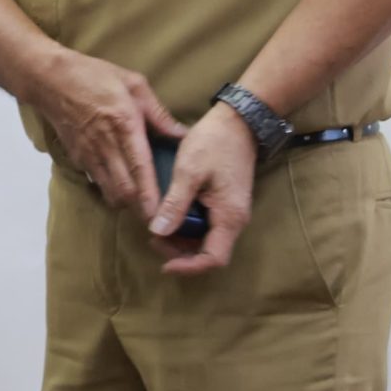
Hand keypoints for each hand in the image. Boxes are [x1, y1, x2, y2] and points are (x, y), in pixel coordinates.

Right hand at [30, 47, 184, 216]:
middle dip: (140, 206)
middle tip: (158, 213)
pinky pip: (96, 181)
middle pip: (124, 188)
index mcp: (124, 123)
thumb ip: (158, 113)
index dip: (150, 193)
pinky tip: (120, 186)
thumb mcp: (133, 83)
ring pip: (109, 190)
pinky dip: (109, 189)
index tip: (161, 212)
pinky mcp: (76, 156)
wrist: (48, 78)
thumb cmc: (93, 75)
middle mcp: (106, 143)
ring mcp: (88, 152)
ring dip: (125, 201)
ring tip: (141, 205)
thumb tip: (182, 134)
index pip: (139, 167)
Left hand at [150, 104, 256, 274]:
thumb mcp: (189, 172)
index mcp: (229, 217)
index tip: (164, 265)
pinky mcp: (224, 202)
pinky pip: (207, 224)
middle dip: (181, 252)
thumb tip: (158, 231)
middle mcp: (234, 219)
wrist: (236, 123)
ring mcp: (230, 211)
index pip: (213, 258)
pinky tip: (169, 214)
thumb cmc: (213, 144)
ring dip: (182, 239)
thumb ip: (175, 203)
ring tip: (157, 226)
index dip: (188, 266)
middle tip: (153, 238)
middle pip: (209, 252)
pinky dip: (187, 226)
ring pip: (207, 239)